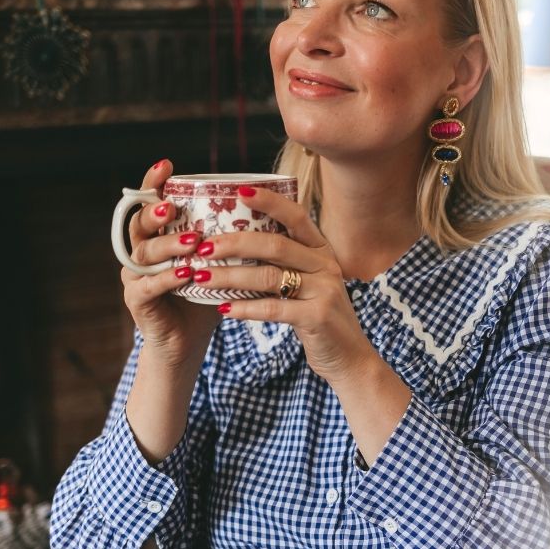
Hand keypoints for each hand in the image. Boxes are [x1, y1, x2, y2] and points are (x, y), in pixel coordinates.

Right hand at [121, 159, 219, 366]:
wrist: (188, 341)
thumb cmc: (206, 294)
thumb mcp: (218, 260)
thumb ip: (229, 234)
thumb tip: (266, 203)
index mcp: (158, 236)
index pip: (150, 202)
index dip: (153, 182)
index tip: (166, 165)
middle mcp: (142, 252)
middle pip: (138, 224)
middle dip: (154, 212)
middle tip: (173, 207)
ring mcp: (135, 277)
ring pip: (144, 254)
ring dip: (167, 245)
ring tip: (191, 240)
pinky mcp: (137, 303)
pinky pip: (148, 287)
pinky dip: (166, 279)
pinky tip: (185, 273)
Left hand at [195, 186, 377, 385]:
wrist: (348, 357)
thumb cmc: (317, 315)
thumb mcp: (308, 282)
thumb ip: (283, 263)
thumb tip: (234, 243)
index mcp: (321, 250)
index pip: (296, 216)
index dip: (269, 201)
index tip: (238, 191)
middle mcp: (325, 265)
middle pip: (275, 244)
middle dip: (234, 243)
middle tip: (203, 246)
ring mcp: (324, 290)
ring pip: (269, 277)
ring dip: (230, 277)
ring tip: (201, 277)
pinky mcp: (317, 317)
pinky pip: (273, 308)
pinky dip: (245, 308)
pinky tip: (223, 309)